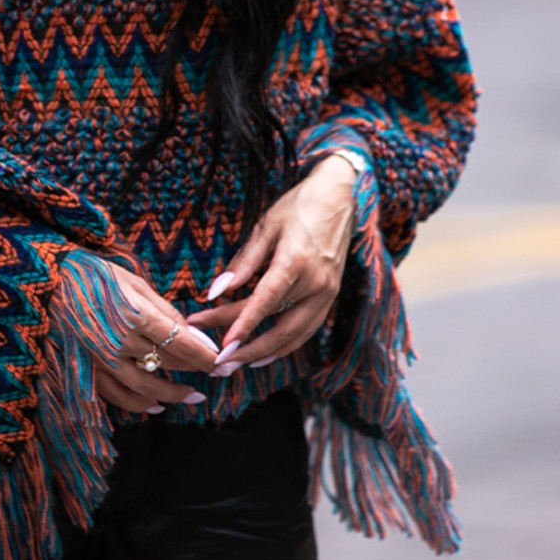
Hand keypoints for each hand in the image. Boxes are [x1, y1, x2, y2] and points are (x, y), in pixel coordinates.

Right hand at [94, 266, 219, 414]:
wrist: (47, 281)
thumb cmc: (94, 275)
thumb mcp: (134, 282)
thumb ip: (164, 310)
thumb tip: (191, 334)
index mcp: (137, 315)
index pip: (182, 345)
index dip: (205, 357)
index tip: (222, 362)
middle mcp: (121, 342)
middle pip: (167, 363)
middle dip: (194, 370)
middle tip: (214, 374)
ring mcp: (103, 359)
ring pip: (145, 386)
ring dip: (172, 394)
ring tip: (192, 397)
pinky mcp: (87, 368)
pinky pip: (116, 395)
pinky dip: (137, 404)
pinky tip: (155, 405)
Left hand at [187, 155, 356, 367]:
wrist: (340, 196)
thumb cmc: (299, 205)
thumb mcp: (266, 226)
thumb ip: (244, 262)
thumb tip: (218, 290)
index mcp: (296, 261)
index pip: (266, 301)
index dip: (243, 324)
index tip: (223, 344)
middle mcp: (316, 282)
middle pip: (279, 326)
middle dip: (247, 347)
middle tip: (219, 359)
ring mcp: (327, 292)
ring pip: (295, 335)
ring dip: (266, 353)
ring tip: (238, 363)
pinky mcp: (332, 295)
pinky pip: (307, 329)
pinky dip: (287, 345)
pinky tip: (266, 353)